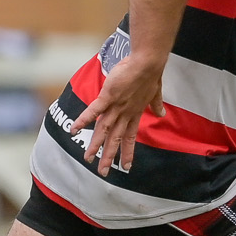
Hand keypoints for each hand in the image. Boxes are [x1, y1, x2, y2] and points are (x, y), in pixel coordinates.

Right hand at [70, 54, 164, 175]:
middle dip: (109, 156)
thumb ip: (156, 105)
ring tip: (88, 158)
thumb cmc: (150, 74)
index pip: (130, 137)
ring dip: (95, 145)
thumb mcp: (155, 92)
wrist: (148, 63)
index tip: (126, 167)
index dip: (128, 152)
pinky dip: (84, 120)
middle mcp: (124, 113)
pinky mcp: (108, 96)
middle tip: (103, 172)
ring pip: (103, 130)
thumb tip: (161, 114)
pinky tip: (74, 129)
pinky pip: (94, 110)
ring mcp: (116, 106)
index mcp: (134, 113)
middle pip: (115, 138)